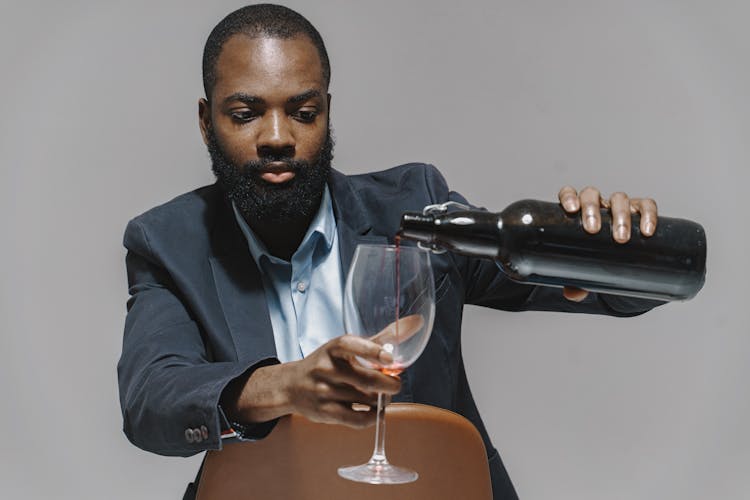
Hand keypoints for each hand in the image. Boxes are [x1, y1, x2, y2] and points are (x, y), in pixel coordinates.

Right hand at [231, 335, 400, 428]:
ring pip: (366, 400)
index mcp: (333, 348)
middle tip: (395, 384)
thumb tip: (417, 322)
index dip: (371, 351)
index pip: (350, 345)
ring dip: (381, 401)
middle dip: (389, 385)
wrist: (291, 386)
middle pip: (366, 380)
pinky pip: (358, 419)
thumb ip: (382, 338)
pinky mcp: (325, 412)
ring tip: (381, 397)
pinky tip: (375, 411)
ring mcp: (324, 392)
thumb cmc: (327, 364)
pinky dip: (373, 417)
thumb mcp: (348, 347)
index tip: (389, 359)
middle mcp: (326, 368)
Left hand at [557, 185, 658, 300]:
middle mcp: (598, 205)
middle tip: (593, 230)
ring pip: (619, 199)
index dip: (569, 197)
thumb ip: (575, 280)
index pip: (570, 194)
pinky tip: (647, 231)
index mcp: (579, 212)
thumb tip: (573, 294)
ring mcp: (620, 206)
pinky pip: (646, 205)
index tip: (571, 209)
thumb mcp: (585, 269)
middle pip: (593, 194)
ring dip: (620, 215)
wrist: (623, 258)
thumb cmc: (597, 258)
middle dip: (592, 209)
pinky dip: (648, 215)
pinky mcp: (642, 211)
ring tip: (621, 237)